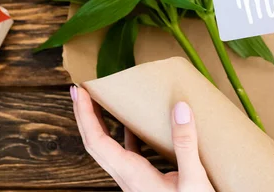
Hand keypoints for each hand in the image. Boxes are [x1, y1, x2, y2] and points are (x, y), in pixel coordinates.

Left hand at [71, 86, 214, 191]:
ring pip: (107, 149)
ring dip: (100, 124)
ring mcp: (134, 181)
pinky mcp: (144, 182)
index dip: (85, 116)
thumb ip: (185, 144)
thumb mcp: (194, 179)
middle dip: (84, 116)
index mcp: (132, 175)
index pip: (97, 141)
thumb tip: (179, 107)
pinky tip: (133, 125)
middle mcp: (127, 177)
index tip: (80, 93)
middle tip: (80, 91)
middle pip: (95, 143)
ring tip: (101, 102)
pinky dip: (125, 135)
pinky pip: (127, 154)